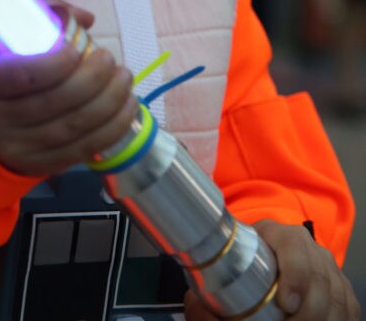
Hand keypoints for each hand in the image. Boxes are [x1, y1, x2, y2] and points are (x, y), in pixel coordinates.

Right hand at [0, 1, 135, 175]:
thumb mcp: (6, 37)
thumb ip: (45, 17)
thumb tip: (84, 19)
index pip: (23, 75)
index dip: (57, 62)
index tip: (80, 48)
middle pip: (52, 104)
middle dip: (92, 80)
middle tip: (110, 59)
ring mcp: (16, 148)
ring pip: (71, 129)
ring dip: (109, 102)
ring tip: (124, 78)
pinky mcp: (38, 166)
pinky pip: (82, 150)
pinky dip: (112, 128)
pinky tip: (127, 105)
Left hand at [184, 219, 359, 319]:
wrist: (263, 258)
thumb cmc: (242, 264)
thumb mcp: (226, 267)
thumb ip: (207, 291)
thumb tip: (197, 306)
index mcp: (277, 234)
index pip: (294, 247)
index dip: (295, 276)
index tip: (285, 305)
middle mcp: (308, 246)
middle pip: (321, 278)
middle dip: (309, 312)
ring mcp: (328, 266)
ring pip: (338, 296)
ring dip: (324, 319)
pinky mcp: (340, 287)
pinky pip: (349, 307)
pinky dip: (339, 320)